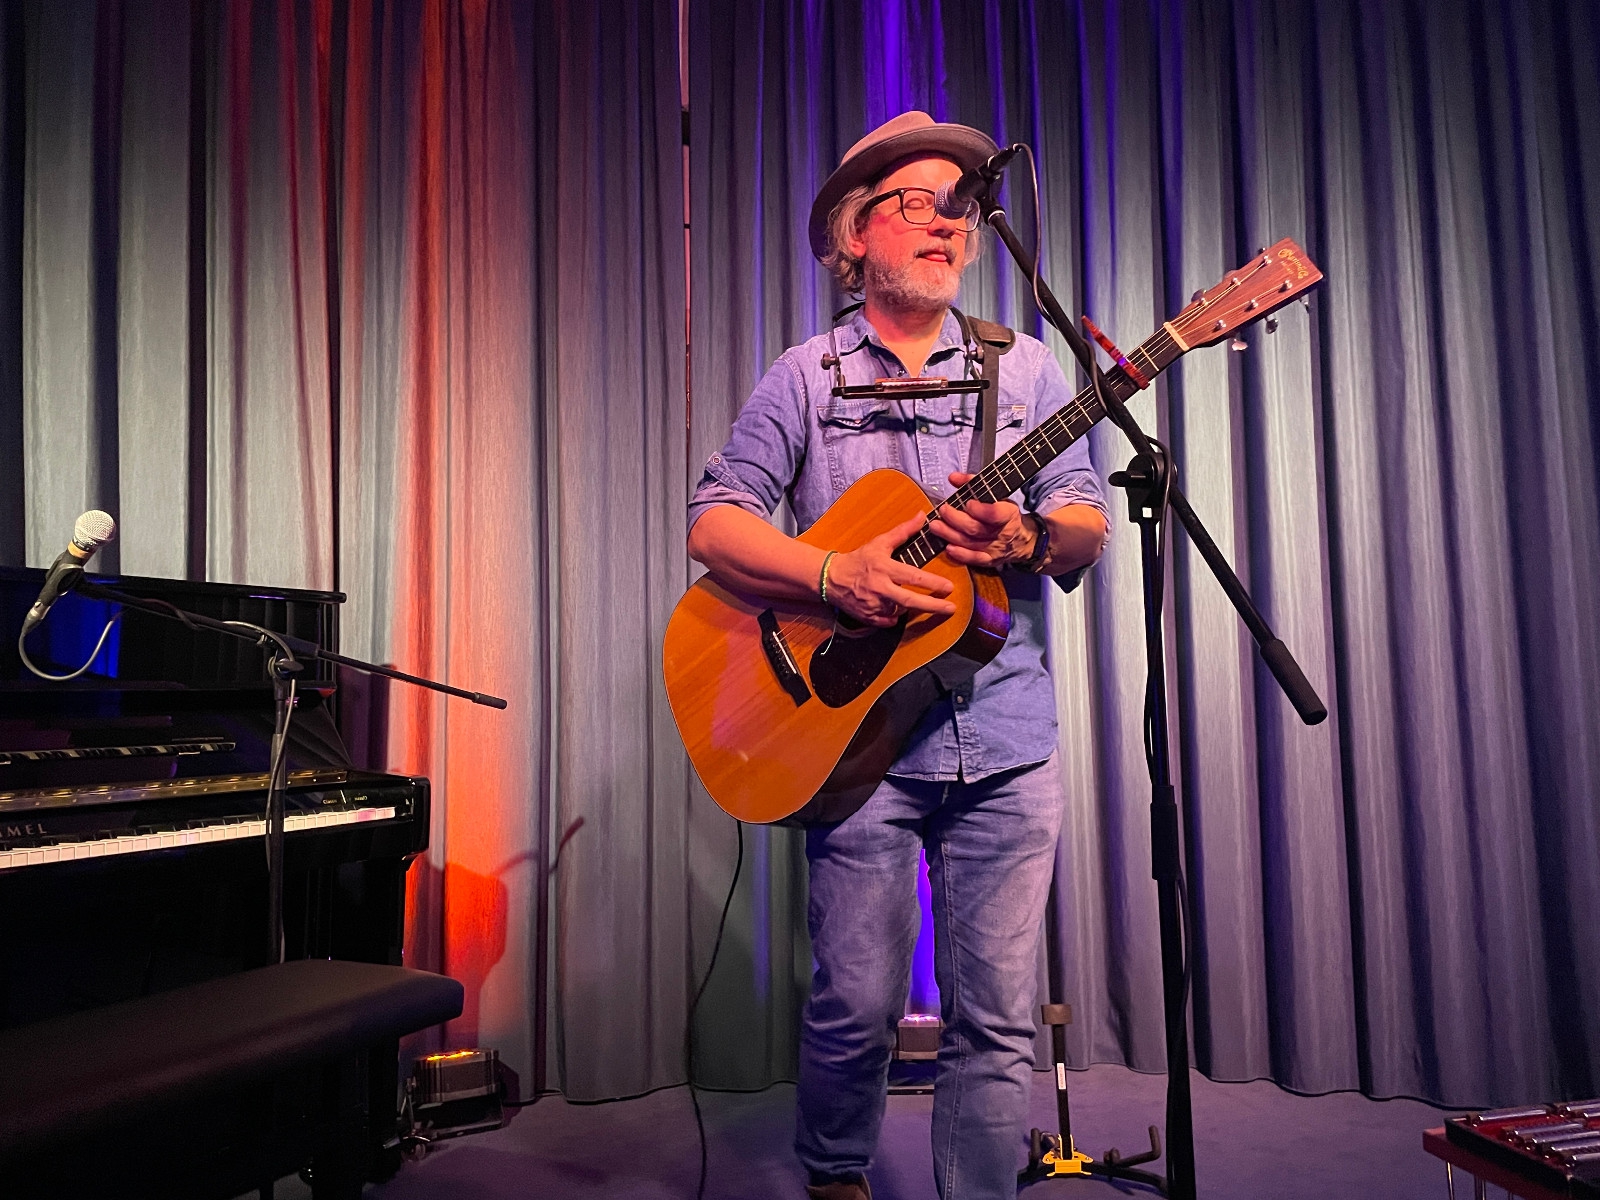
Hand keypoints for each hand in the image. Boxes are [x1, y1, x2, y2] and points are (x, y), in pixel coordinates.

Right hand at [827, 514, 957, 627]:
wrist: (830, 577)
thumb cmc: (858, 559)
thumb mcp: (880, 543)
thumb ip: (903, 531)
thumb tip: (922, 516)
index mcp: (884, 568)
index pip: (914, 577)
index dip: (933, 583)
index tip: (949, 587)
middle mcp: (880, 588)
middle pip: (911, 601)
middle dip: (933, 606)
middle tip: (950, 608)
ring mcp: (873, 605)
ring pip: (900, 610)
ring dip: (908, 606)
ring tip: (906, 597)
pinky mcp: (868, 617)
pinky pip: (889, 621)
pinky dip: (895, 616)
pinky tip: (893, 607)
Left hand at [929, 472, 1038, 567]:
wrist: (1021, 539)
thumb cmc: (1005, 513)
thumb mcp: (996, 495)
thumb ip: (973, 483)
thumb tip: (953, 477)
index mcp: (1008, 514)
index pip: (994, 514)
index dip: (980, 510)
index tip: (968, 503)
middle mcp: (1002, 533)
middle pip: (976, 529)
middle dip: (956, 519)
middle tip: (943, 510)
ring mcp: (995, 548)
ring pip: (970, 543)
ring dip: (950, 535)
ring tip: (935, 526)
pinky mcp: (989, 560)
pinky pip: (974, 559)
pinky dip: (960, 554)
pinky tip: (947, 547)